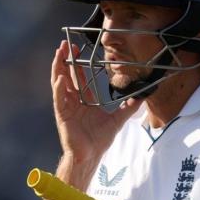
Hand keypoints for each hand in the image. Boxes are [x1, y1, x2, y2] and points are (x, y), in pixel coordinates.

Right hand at [50, 40, 140, 164]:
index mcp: (84, 100)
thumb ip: (128, 108)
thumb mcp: (117, 120)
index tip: (78, 49)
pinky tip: (59, 78)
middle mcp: (73, 101)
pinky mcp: (62, 115)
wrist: (90, 155)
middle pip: (67, 75)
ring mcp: (66, 107)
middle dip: (66, 59)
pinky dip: (58, 88)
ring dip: (58, 68)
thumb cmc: (99, 140)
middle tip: (65, 44)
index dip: (78, 64)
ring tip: (58, 53)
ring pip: (59, 83)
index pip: (80, 77)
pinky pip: (59, 99)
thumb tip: (141, 97)